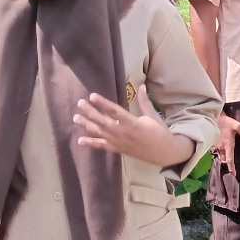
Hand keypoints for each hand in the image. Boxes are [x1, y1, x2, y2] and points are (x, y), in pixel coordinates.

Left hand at [75, 85, 194, 168]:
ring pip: (99, 132)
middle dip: (90, 112)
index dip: (102, 103)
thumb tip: (141, 87)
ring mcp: (118, 142)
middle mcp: (123, 132)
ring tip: (76, 118)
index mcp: (133, 122)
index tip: (92, 96)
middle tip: (79, 103)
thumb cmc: (159, 132)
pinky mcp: (118, 149)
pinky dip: (91, 143)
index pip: (114, 111)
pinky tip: (80, 140)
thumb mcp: (153, 115)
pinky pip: (102, 146)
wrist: (163, 152)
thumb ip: (144, 102)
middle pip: (102, 121)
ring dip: (87, 125)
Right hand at [214, 113, 239, 175]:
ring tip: (228, 164)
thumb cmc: (226, 122)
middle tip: (232, 170)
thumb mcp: (237, 126)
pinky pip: (218, 153)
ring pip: (221, 157)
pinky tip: (224, 155)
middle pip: (225, 160)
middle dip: (228, 165)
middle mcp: (221, 148)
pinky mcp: (214, 144)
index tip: (233, 174)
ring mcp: (217, 146)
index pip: (229, 159)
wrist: (213, 118)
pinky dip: (221, 156)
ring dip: (224, 161)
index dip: (231, 167)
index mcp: (228, 145)